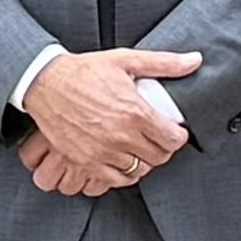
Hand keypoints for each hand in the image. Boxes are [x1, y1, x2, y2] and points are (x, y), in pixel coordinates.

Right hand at [17, 46, 198, 196]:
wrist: (46, 83)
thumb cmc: (84, 71)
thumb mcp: (126, 60)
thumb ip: (164, 63)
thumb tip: (194, 60)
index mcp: (135, 112)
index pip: (173, 139)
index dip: (178, 136)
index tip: (174, 132)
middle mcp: (121, 136)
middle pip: (158, 157)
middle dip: (163, 149)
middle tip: (158, 139)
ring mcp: (103, 152)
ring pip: (139, 170)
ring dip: (144, 161)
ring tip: (140, 150)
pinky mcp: (86, 161)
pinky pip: (115, 180)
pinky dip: (123, 174)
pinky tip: (123, 161)